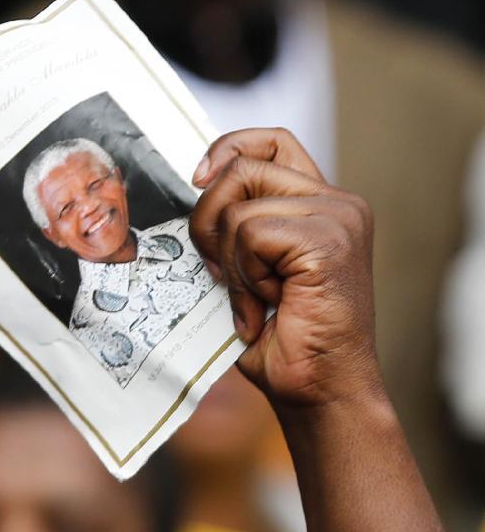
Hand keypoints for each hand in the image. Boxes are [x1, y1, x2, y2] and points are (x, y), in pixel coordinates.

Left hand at [190, 128, 381, 406]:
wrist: (319, 391)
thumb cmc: (283, 340)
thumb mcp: (251, 269)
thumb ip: (236, 226)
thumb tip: (194, 192)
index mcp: (321, 205)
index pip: (271, 141)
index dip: (228, 148)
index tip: (198, 179)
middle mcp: (337, 203)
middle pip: (242, 167)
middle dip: (210, 222)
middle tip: (222, 274)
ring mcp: (338, 218)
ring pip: (239, 208)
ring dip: (232, 264)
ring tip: (256, 301)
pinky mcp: (329, 239)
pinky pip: (250, 235)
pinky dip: (245, 278)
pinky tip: (267, 308)